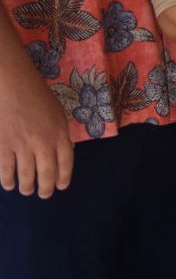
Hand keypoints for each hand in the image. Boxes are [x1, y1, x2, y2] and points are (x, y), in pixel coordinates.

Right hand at [0, 73, 72, 197]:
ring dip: (27, 185)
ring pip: (25, 173)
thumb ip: (60, 132)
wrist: (11, 84)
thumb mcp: (57, 112)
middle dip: (45, 187)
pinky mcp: (2, 145)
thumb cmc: (36, 94)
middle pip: (46, 173)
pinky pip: (5, 168)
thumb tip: (65, 151)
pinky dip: (7, 179)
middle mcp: (43, 143)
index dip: (63, 177)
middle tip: (43, 195)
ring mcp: (21, 145)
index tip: (61, 186)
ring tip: (26, 191)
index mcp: (59, 134)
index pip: (65, 162)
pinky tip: (8, 184)